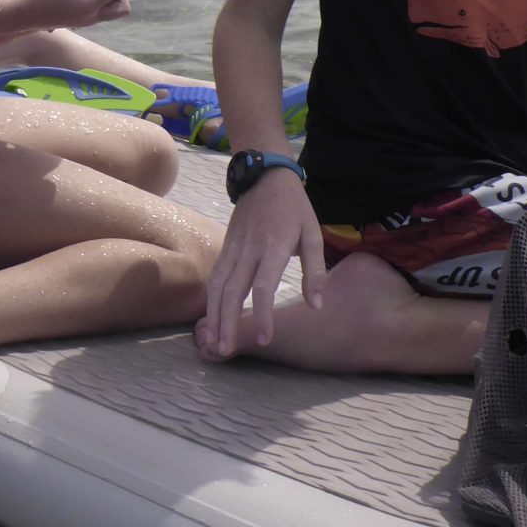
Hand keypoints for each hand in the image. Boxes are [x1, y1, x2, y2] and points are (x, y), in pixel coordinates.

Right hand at [202, 171, 324, 356]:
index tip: (265, 339)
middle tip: (224, 350)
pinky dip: (210, 299)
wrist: (265, 176)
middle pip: (231, 290)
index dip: (263, 315)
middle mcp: (247, 249)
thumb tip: (316, 306)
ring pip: (217, 285)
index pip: (263, 286)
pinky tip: (211, 318)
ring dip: (213, 314)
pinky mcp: (225, 246)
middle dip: (227, 322)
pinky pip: (215, 276)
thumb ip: (315, 271)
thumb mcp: (313, 234)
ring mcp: (232, 247)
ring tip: (213, 341)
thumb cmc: (295, 208)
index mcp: (272, 247)